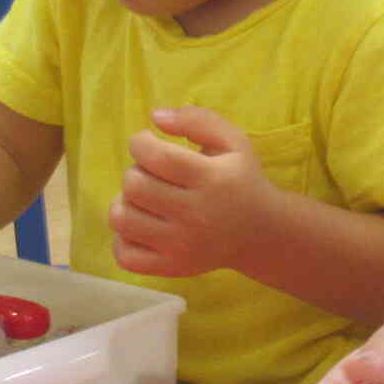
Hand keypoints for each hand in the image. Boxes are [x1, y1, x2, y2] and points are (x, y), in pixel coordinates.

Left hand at [109, 106, 273, 276]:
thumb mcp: (233, 141)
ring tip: (143, 199)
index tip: (147, 144)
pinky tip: (141, 226)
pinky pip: (124, 255)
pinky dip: (123, 238)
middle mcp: (195, 214)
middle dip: (135, 170)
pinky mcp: (171, 267)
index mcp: (211, 179)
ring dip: (125, 202)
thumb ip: (196, 119)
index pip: (154, 155)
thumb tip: (154, 117)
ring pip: (122, 219)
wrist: (261, 233)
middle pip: (134, 185)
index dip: (139, 142)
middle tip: (151, 173)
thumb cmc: (241, 180)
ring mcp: (181, 245)